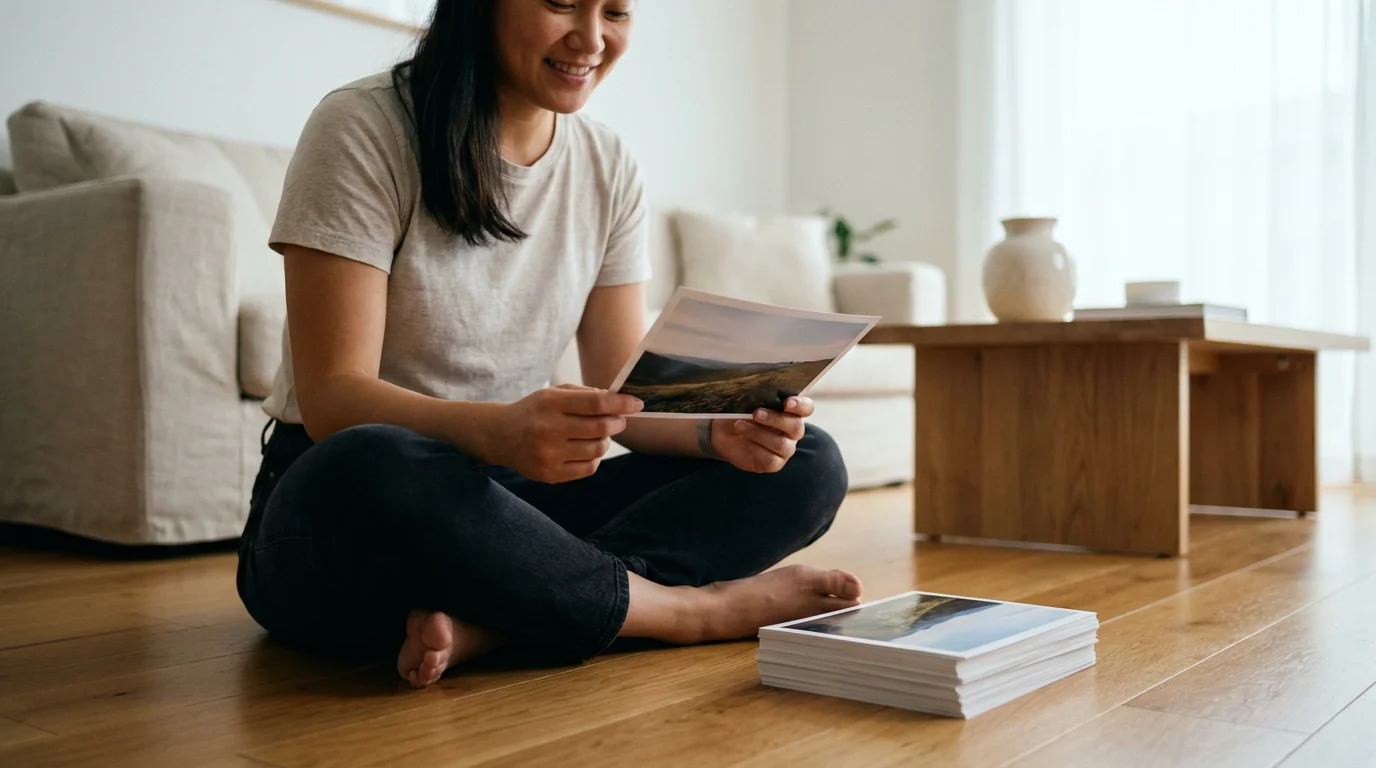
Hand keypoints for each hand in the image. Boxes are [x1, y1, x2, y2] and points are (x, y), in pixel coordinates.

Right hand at [496, 384, 642, 482]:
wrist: (501, 436)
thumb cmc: (535, 411)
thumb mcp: (553, 394)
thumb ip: (585, 395)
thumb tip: (618, 401)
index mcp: (550, 403)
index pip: (596, 403)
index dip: (621, 404)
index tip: (637, 404)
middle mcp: (548, 429)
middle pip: (601, 428)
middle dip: (617, 423)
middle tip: (618, 420)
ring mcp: (549, 454)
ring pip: (598, 450)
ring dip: (605, 441)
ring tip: (597, 435)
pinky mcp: (550, 474)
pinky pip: (589, 468)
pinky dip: (595, 458)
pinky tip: (586, 449)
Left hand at [709, 396, 814, 472]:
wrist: (722, 433)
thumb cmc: (739, 413)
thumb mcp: (745, 402)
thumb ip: (757, 397)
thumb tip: (758, 393)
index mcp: (791, 412)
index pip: (806, 408)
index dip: (800, 405)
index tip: (787, 403)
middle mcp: (792, 431)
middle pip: (796, 426)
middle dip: (775, 419)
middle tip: (756, 413)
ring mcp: (785, 448)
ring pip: (782, 444)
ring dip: (758, 433)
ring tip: (739, 425)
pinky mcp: (774, 463)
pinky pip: (770, 459)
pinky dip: (755, 448)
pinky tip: (744, 441)